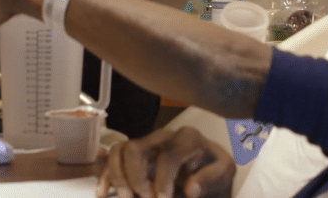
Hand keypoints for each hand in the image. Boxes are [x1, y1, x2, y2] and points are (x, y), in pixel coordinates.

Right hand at [96, 126, 234, 197]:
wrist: (209, 166)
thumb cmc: (214, 169)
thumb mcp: (224, 173)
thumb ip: (211, 179)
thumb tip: (191, 189)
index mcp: (188, 138)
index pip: (167, 156)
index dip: (163, 182)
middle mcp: (164, 136)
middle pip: (136, 149)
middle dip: (136, 179)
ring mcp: (147, 143)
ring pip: (120, 150)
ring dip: (118, 176)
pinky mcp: (137, 153)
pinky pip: (113, 157)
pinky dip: (106, 175)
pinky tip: (103, 193)